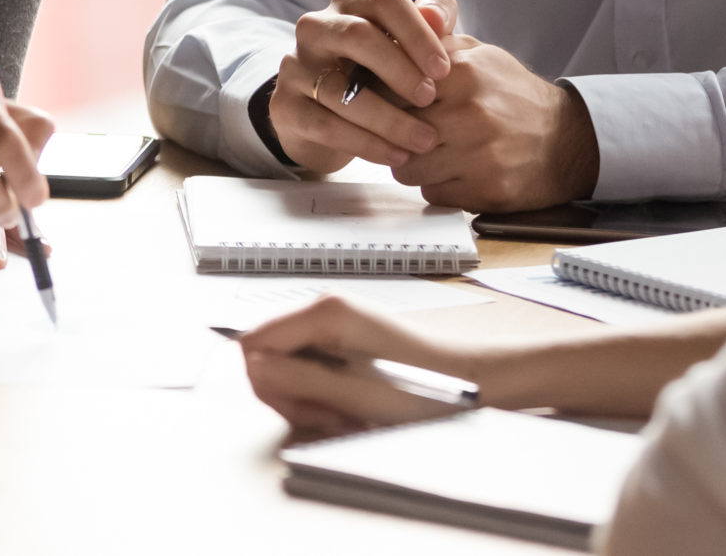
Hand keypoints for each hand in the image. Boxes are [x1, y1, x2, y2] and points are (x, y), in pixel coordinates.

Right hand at [237, 294, 494, 438]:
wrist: (471, 379)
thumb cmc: (426, 385)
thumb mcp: (356, 393)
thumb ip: (300, 379)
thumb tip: (254, 369)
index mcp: (324, 311)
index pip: (254, 342)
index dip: (268, 383)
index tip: (300, 408)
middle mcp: (325, 307)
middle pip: (269, 355)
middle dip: (291, 394)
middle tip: (328, 417)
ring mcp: (334, 320)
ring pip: (289, 364)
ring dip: (309, 398)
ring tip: (344, 415)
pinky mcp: (345, 336)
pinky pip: (311, 365)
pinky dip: (323, 392)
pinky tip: (348, 407)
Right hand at [268, 0, 461, 170]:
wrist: (323, 112)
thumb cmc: (375, 70)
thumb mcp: (404, 43)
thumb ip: (430, 23)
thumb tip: (438, 18)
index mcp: (350, 2)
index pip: (384, 1)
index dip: (417, 34)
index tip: (443, 69)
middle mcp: (317, 27)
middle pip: (357, 36)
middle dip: (399, 69)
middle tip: (430, 98)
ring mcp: (295, 66)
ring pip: (340, 90)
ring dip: (389, 119)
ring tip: (423, 140)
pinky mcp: (285, 106)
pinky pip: (326, 126)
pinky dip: (366, 144)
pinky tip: (396, 155)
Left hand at [392, 35, 598, 210]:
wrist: (567, 140)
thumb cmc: (513, 95)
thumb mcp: (479, 55)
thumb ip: (433, 44)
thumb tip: (388, 38)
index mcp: (462, 73)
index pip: (389, 89)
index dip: (383, 99)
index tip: (387, 104)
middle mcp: (470, 114)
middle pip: (394, 131)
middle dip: (393, 134)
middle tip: (406, 132)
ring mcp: (479, 155)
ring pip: (406, 168)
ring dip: (413, 164)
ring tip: (433, 154)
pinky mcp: (487, 190)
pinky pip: (432, 193)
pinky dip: (438, 186)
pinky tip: (456, 172)